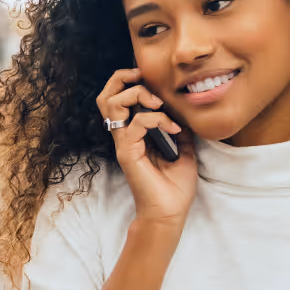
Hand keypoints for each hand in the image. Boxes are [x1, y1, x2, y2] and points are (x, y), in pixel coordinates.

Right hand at [97, 68, 197, 226]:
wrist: (170, 213)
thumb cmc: (174, 187)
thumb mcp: (183, 150)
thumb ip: (178, 131)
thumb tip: (183, 113)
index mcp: (134, 135)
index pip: (118, 100)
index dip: (130, 83)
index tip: (153, 82)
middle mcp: (124, 137)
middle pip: (105, 97)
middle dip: (121, 79)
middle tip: (141, 77)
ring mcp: (124, 145)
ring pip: (112, 105)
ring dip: (135, 94)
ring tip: (157, 102)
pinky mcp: (128, 154)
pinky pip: (136, 124)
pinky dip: (157, 119)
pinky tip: (173, 128)